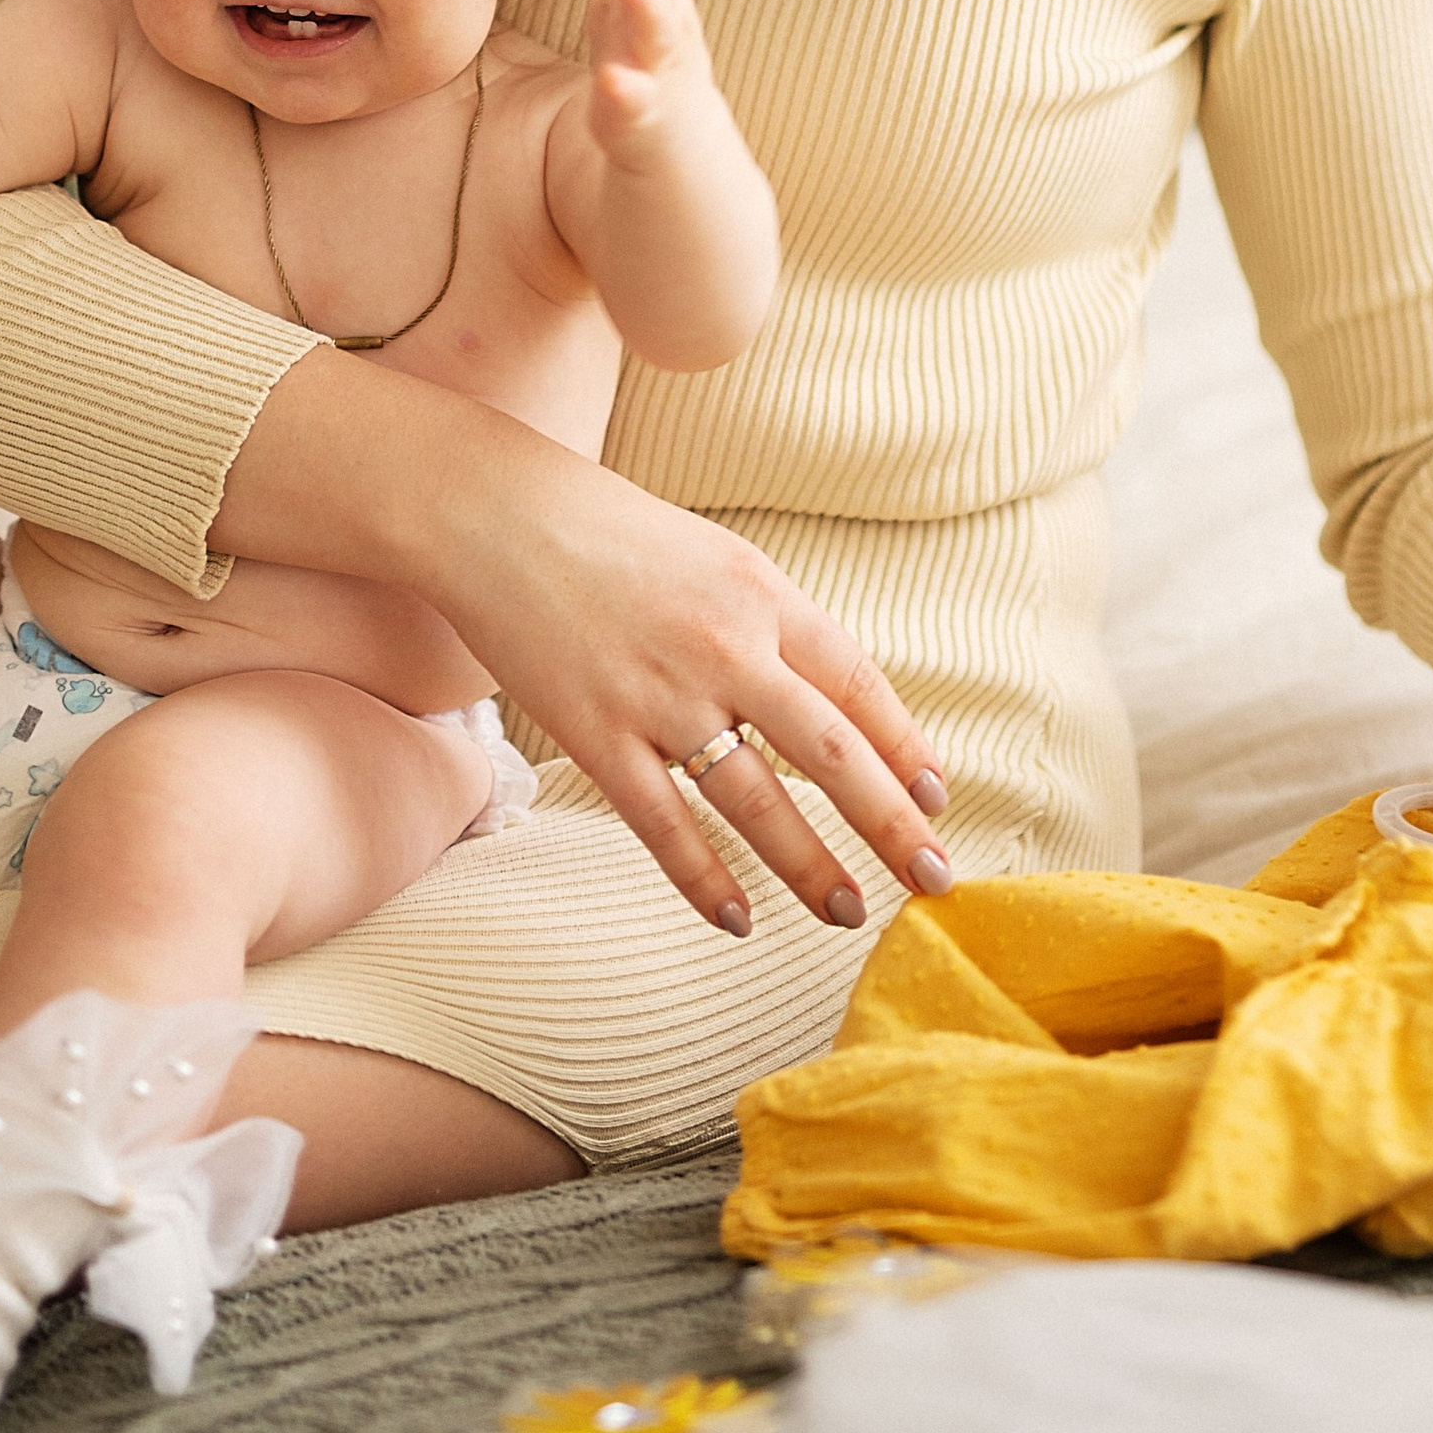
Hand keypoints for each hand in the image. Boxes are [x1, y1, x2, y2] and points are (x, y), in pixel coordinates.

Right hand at [402, 402, 954, 935]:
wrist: (496, 512)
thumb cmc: (610, 531)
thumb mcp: (715, 555)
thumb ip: (771, 623)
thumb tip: (832, 701)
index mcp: (761, 593)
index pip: (857, 685)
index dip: (905, 748)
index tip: (937, 800)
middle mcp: (723, 646)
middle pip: (830, 752)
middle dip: (891, 824)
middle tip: (933, 880)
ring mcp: (658, 695)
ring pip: (755, 802)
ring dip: (808, 866)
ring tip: (846, 911)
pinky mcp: (595, 734)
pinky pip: (664, 824)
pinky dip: (705, 880)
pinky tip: (738, 920)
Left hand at [571, 0, 714, 168]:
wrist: (676, 140)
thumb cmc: (648, 57)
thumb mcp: (635, 1)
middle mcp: (668, 29)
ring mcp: (657, 71)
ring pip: (655, 34)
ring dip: (644, 3)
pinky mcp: (636, 114)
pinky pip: (632, 101)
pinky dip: (624, 90)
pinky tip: (611, 78)